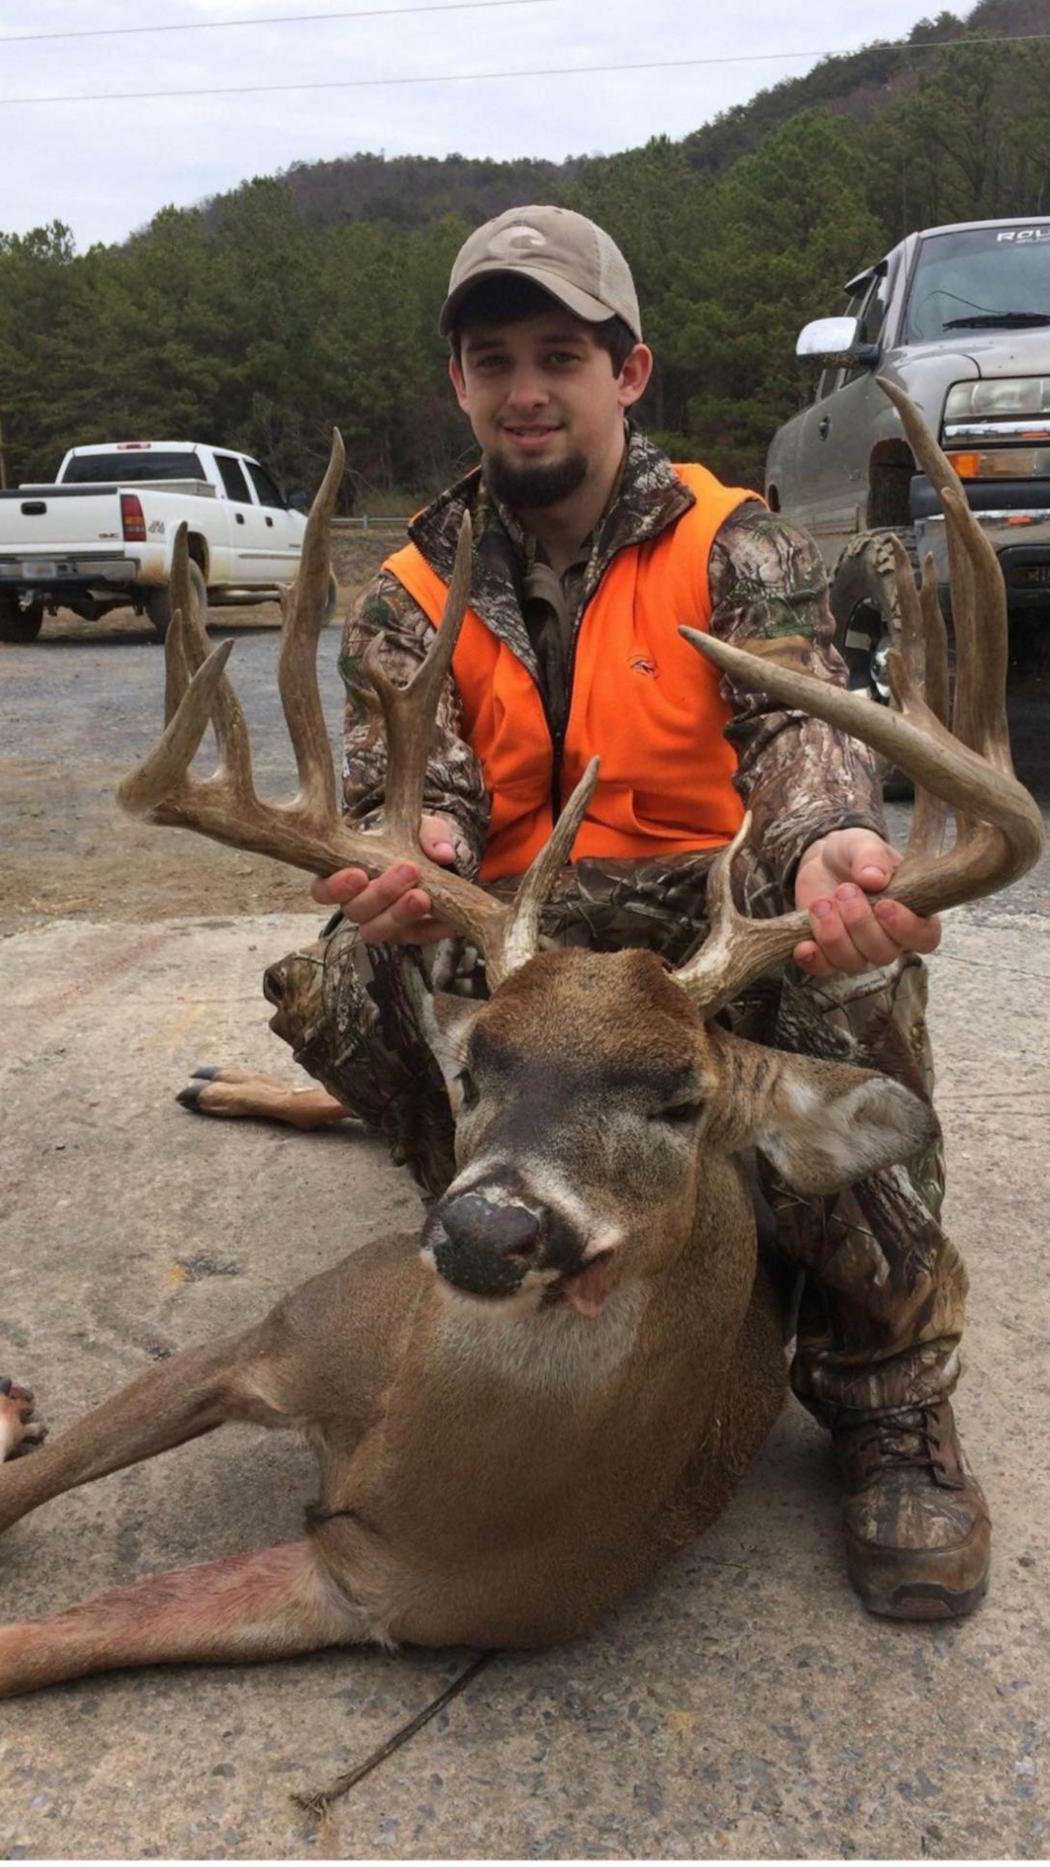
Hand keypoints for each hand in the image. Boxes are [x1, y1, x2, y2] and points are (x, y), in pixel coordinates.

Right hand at [310, 813, 458, 944]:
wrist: (439, 861)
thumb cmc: (414, 839)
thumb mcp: (422, 828)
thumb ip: (429, 835)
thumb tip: (443, 852)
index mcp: (345, 874)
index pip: (323, 890)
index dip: (335, 887)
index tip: (359, 874)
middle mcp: (356, 904)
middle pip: (354, 911)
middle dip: (381, 892)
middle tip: (409, 870)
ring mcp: (379, 922)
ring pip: (376, 931)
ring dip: (399, 915)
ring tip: (423, 897)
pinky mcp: (406, 934)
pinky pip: (415, 939)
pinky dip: (432, 930)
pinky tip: (449, 922)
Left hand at [793, 828, 940, 977]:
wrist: (823, 861)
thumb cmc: (855, 854)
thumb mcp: (864, 844)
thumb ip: (872, 856)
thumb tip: (874, 877)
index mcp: (913, 913)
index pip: (925, 937)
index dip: (906, 928)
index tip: (884, 905)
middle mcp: (890, 939)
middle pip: (884, 953)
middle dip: (860, 923)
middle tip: (845, 890)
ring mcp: (860, 950)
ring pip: (853, 962)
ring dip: (834, 935)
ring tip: (821, 903)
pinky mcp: (830, 954)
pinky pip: (824, 970)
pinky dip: (814, 960)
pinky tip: (804, 945)